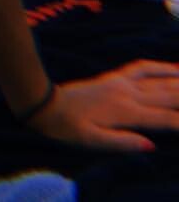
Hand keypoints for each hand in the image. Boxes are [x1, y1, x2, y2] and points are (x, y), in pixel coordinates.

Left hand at [27, 60, 178, 150]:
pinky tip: (174, 67)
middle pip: (170, 95)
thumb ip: (123, 143)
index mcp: (126, 112)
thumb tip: (152, 146)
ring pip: (161, 79)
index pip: (166, 119)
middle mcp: (129, 94)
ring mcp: (123, 82)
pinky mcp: (116, 76)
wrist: (48, 104)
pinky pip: (143, 67)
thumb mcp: (93, 142)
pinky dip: (161, 66)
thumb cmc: (71, 129)